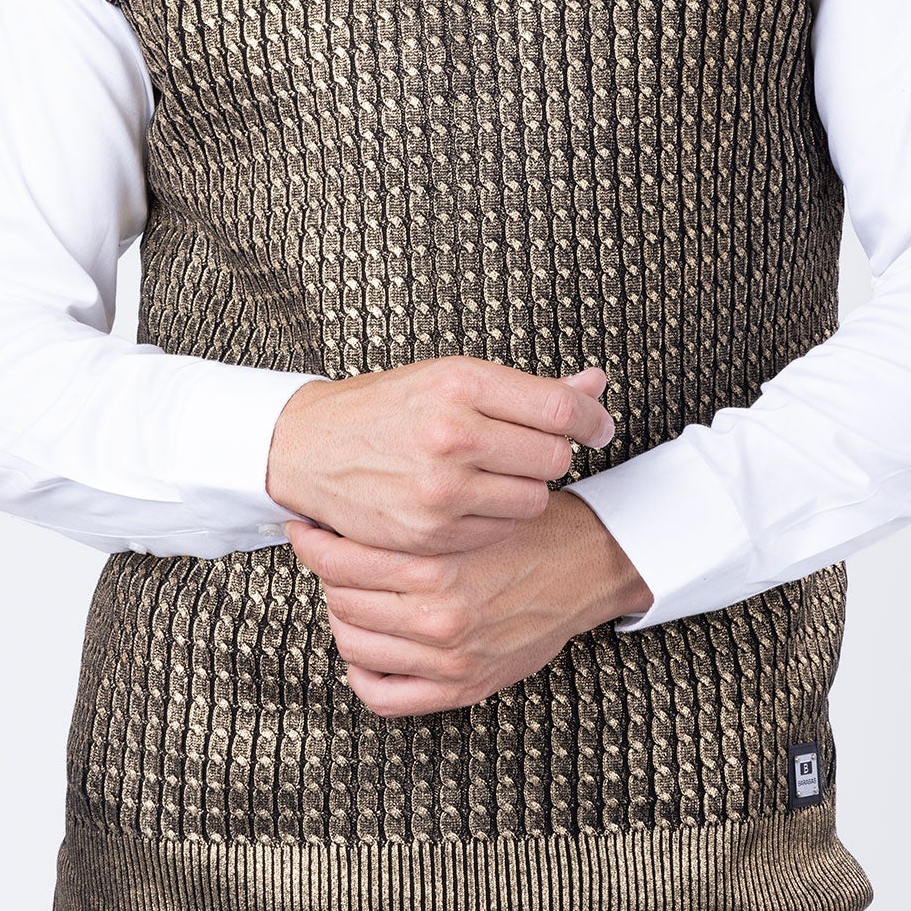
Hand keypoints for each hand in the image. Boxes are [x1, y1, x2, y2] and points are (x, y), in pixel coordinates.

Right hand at [265, 356, 616, 555]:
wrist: (312, 447)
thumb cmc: (389, 408)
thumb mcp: (453, 378)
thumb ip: (527, 389)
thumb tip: (597, 386)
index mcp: (461, 384)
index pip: (559, 409)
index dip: (592, 420)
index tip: (598, 426)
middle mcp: (453, 434)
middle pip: (553, 456)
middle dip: (551, 453)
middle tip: (529, 447)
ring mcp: (441, 488)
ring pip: (534, 498)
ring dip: (527, 487)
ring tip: (498, 473)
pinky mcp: (430, 532)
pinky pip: (501, 529)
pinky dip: (498, 516)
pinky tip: (474, 498)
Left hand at [286, 488, 653, 717]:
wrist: (590, 565)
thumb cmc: (531, 524)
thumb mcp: (482, 493)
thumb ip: (430, 482)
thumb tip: (376, 462)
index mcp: (437, 563)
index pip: (341, 560)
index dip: (314, 542)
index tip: (307, 528)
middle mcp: (438, 614)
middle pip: (342, 599)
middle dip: (328, 575)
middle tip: (328, 556)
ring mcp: (448, 657)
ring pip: (354, 645)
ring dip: (344, 619)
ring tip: (348, 594)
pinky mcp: (462, 687)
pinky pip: (384, 695)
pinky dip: (365, 674)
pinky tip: (369, 648)